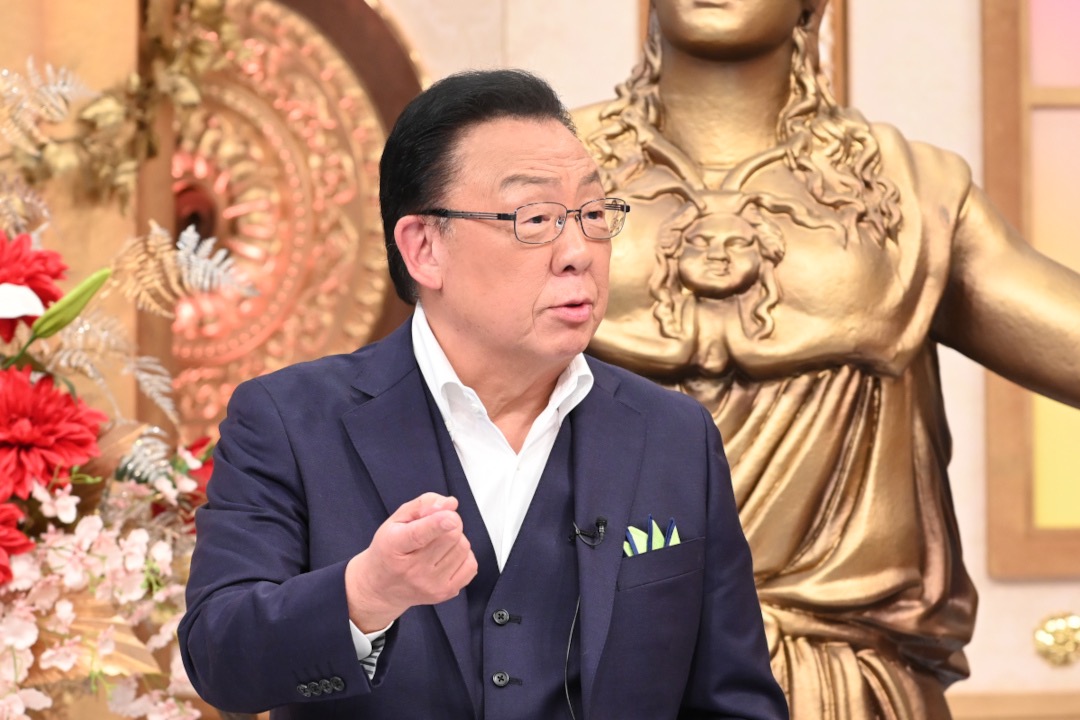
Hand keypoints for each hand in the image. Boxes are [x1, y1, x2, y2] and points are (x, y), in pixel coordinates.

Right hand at [345, 492, 477, 631]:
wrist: (381, 588)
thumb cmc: (388, 549)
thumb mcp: (395, 520)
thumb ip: (422, 505)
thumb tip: (450, 504)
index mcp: (394, 546)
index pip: (419, 535)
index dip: (438, 524)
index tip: (451, 517)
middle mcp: (412, 569)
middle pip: (451, 536)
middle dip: (450, 523)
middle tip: (438, 527)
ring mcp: (430, 584)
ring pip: (463, 548)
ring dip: (456, 540)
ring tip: (439, 544)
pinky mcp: (444, 593)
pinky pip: (471, 566)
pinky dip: (464, 556)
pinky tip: (448, 556)